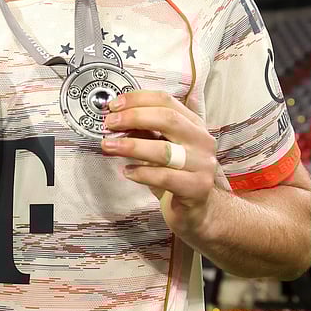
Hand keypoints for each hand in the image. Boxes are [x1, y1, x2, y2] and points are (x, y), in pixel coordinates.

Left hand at [99, 90, 218, 236]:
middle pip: (168, 118)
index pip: (166, 100)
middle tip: (110, 123)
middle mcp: (201, 140)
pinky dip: (142, 173)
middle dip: (134, 118)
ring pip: (164, 149)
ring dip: (131, 146)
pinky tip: (127, 172)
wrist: (197, 211)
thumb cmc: (176, 175)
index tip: (114, 105)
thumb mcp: (162, 147)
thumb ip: (145, 131)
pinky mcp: (197, 188)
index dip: (137, 99)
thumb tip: (116, 118)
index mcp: (193, 124)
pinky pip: (165, 177)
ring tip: (108, 146)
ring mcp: (202, 164)